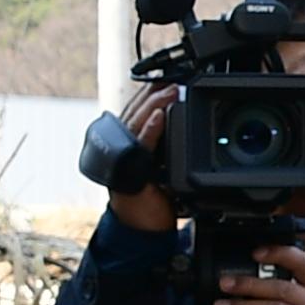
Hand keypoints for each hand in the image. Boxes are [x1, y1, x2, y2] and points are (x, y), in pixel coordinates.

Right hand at [108, 83, 177, 233]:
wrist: (143, 229)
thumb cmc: (155, 198)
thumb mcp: (163, 166)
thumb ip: (167, 145)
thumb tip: (183, 121)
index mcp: (128, 142)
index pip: (137, 109)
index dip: (149, 91)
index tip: (168, 75)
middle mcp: (122, 146)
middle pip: (135, 112)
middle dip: (153, 93)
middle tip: (173, 78)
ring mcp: (124, 158)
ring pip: (136, 124)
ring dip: (154, 104)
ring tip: (171, 89)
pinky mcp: (131, 172)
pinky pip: (141, 146)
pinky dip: (151, 130)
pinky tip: (161, 116)